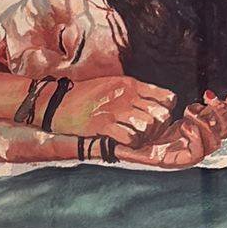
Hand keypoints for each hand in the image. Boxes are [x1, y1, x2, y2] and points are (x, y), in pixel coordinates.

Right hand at [51, 75, 175, 144]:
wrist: (58, 102)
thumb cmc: (87, 96)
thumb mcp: (115, 84)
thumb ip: (136, 92)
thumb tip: (157, 103)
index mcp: (132, 85)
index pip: (168, 98)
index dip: (167, 111)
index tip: (157, 118)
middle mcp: (127, 95)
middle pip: (161, 115)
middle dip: (158, 129)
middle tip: (146, 133)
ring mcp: (115, 109)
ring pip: (148, 127)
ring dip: (143, 136)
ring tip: (133, 137)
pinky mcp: (103, 124)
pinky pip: (130, 138)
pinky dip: (129, 143)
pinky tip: (121, 141)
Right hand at [119, 92, 226, 167]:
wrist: (144, 136)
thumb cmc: (135, 143)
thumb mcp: (130, 146)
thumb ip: (127, 147)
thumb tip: (122, 147)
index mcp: (179, 158)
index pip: (196, 154)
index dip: (196, 140)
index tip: (185, 125)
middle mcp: (195, 149)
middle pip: (214, 141)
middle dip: (207, 122)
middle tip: (191, 109)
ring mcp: (205, 136)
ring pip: (225, 130)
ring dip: (220, 112)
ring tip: (208, 96)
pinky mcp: (208, 123)